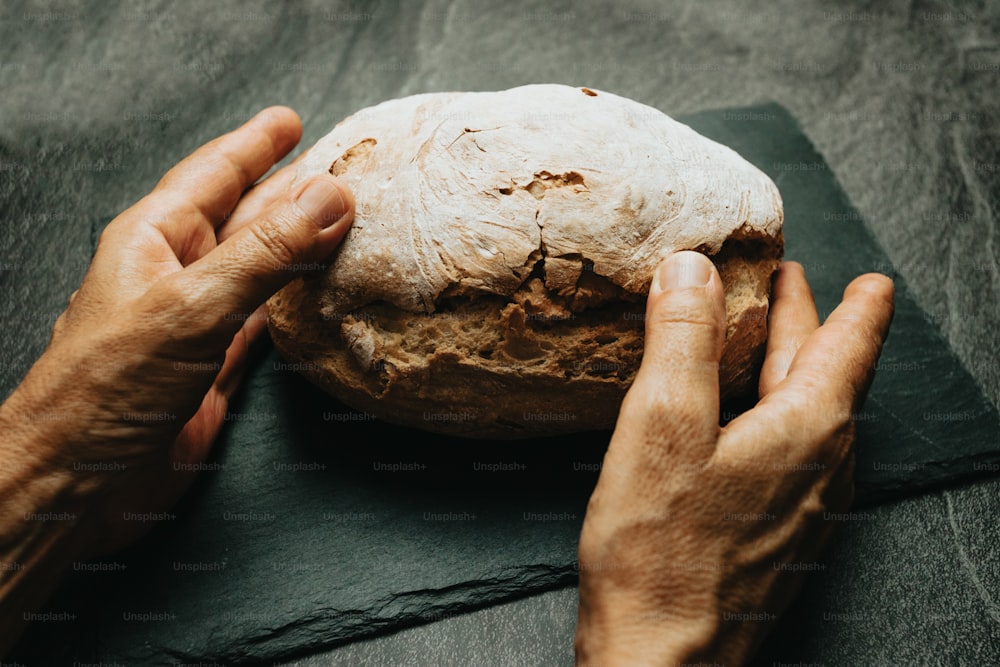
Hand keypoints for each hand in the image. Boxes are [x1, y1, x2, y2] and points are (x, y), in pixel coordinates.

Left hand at [0, 107, 353, 652]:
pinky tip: (320, 297)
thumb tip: (331, 197)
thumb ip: (265, 253)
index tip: (290, 120)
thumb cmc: (107, 391)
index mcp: (153, 240)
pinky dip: (297, 305)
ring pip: (260, 269)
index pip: (212, 175)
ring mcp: (196, 322)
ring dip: (301, 247)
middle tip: (338, 168)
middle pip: (243, 217)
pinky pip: (265, 321)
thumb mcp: (193, 307)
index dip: (253, 145)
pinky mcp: (213, 367)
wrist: (80, 482)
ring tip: (343, 225)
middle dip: (289, 191)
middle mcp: (176, 274)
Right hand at [575, 252, 893, 664]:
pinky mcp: (779, 537)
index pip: (849, 343)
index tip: (868, 280)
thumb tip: (693, 269)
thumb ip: (681, 338)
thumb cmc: (659, 552)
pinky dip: (771, 417)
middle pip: (826, 374)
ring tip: (760, 344)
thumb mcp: (660, 423)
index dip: (854, 303)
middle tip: (787, 288)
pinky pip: (790, 455)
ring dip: (789, 371)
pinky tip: (735, 424)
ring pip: (809, 416)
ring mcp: (807, 508)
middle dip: (809, 325)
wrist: (662, 661)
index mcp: (808, 428)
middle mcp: (824, 467)